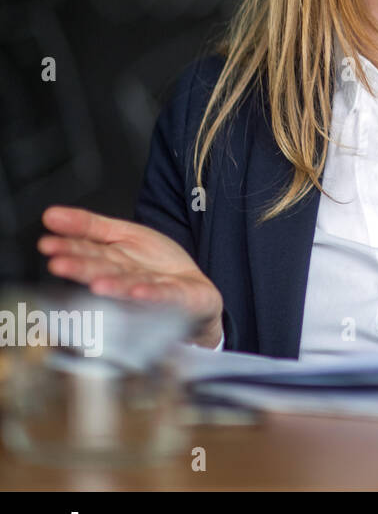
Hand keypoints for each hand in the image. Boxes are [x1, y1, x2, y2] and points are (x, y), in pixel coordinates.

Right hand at [38, 205, 224, 347]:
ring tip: (96, 283)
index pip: (87, 251)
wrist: (194, 289)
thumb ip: (89, 225)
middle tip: (58, 264)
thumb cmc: (155, 266)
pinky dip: (151, 294)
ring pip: (128, 286)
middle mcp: (126, 278)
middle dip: (81, 268)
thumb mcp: (123, 233)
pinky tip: (139, 291)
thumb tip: (50, 214)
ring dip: (113, 285)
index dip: (68, 247)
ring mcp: (149, 290)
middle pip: (103, 270)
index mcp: (111, 261)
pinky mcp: (174, 299)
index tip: (46, 244)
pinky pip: (162, 296)